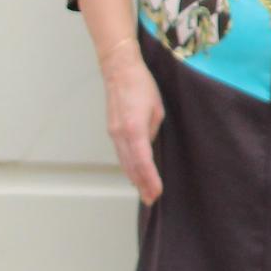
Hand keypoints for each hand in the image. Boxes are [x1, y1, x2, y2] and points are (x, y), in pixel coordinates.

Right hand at [100, 46, 166, 202]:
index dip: (150, 179)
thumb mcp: (157, 109)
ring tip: (144, 192)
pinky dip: (128, 166)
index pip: (143, 161)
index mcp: (134, 128)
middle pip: (131, 167)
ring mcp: (114, 133)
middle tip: (152, 200)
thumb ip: (153, 131)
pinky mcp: (112, 130)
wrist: (119, 70)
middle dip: (142, 185)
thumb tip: (150, 146)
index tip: (157, 192)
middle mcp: (120, 134)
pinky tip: (134, 174)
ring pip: (124, 162)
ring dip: (134, 178)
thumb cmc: (142, 86)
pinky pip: (121, 153)